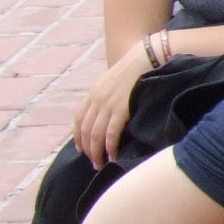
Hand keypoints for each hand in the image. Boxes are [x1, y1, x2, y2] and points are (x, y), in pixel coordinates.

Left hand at [72, 46, 152, 169]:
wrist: (145, 59)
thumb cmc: (134, 71)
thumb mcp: (113, 82)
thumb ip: (107, 96)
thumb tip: (109, 112)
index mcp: (93, 93)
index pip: (78, 120)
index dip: (78, 137)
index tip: (81, 150)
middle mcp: (96, 100)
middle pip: (85, 130)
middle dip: (87, 150)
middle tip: (93, 163)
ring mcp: (107, 104)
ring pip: (95, 135)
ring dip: (96, 153)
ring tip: (100, 164)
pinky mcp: (120, 109)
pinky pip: (110, 134)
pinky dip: (110, 148)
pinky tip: (113, 156)